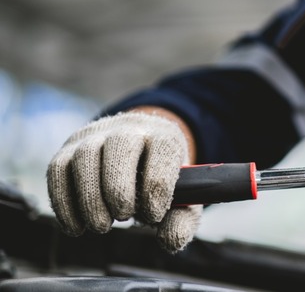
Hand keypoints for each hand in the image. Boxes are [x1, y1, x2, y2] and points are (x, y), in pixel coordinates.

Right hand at [46, 111, 201, 252]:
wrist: (137, 152)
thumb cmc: (160, 179)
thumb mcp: (181, 198)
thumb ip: (182, 220)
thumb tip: (170, 240)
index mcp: (164, 136)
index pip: (162, 149)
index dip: (156, 186)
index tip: (153, 215)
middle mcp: (129, 128)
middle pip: (120, 146)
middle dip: (119, 188)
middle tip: (123, 217)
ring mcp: (95, 136)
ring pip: (86, 157)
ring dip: (90, 197)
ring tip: (101, 225)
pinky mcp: (68, 150)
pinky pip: (57, 171)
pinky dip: (63, 202)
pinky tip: (77, 226)